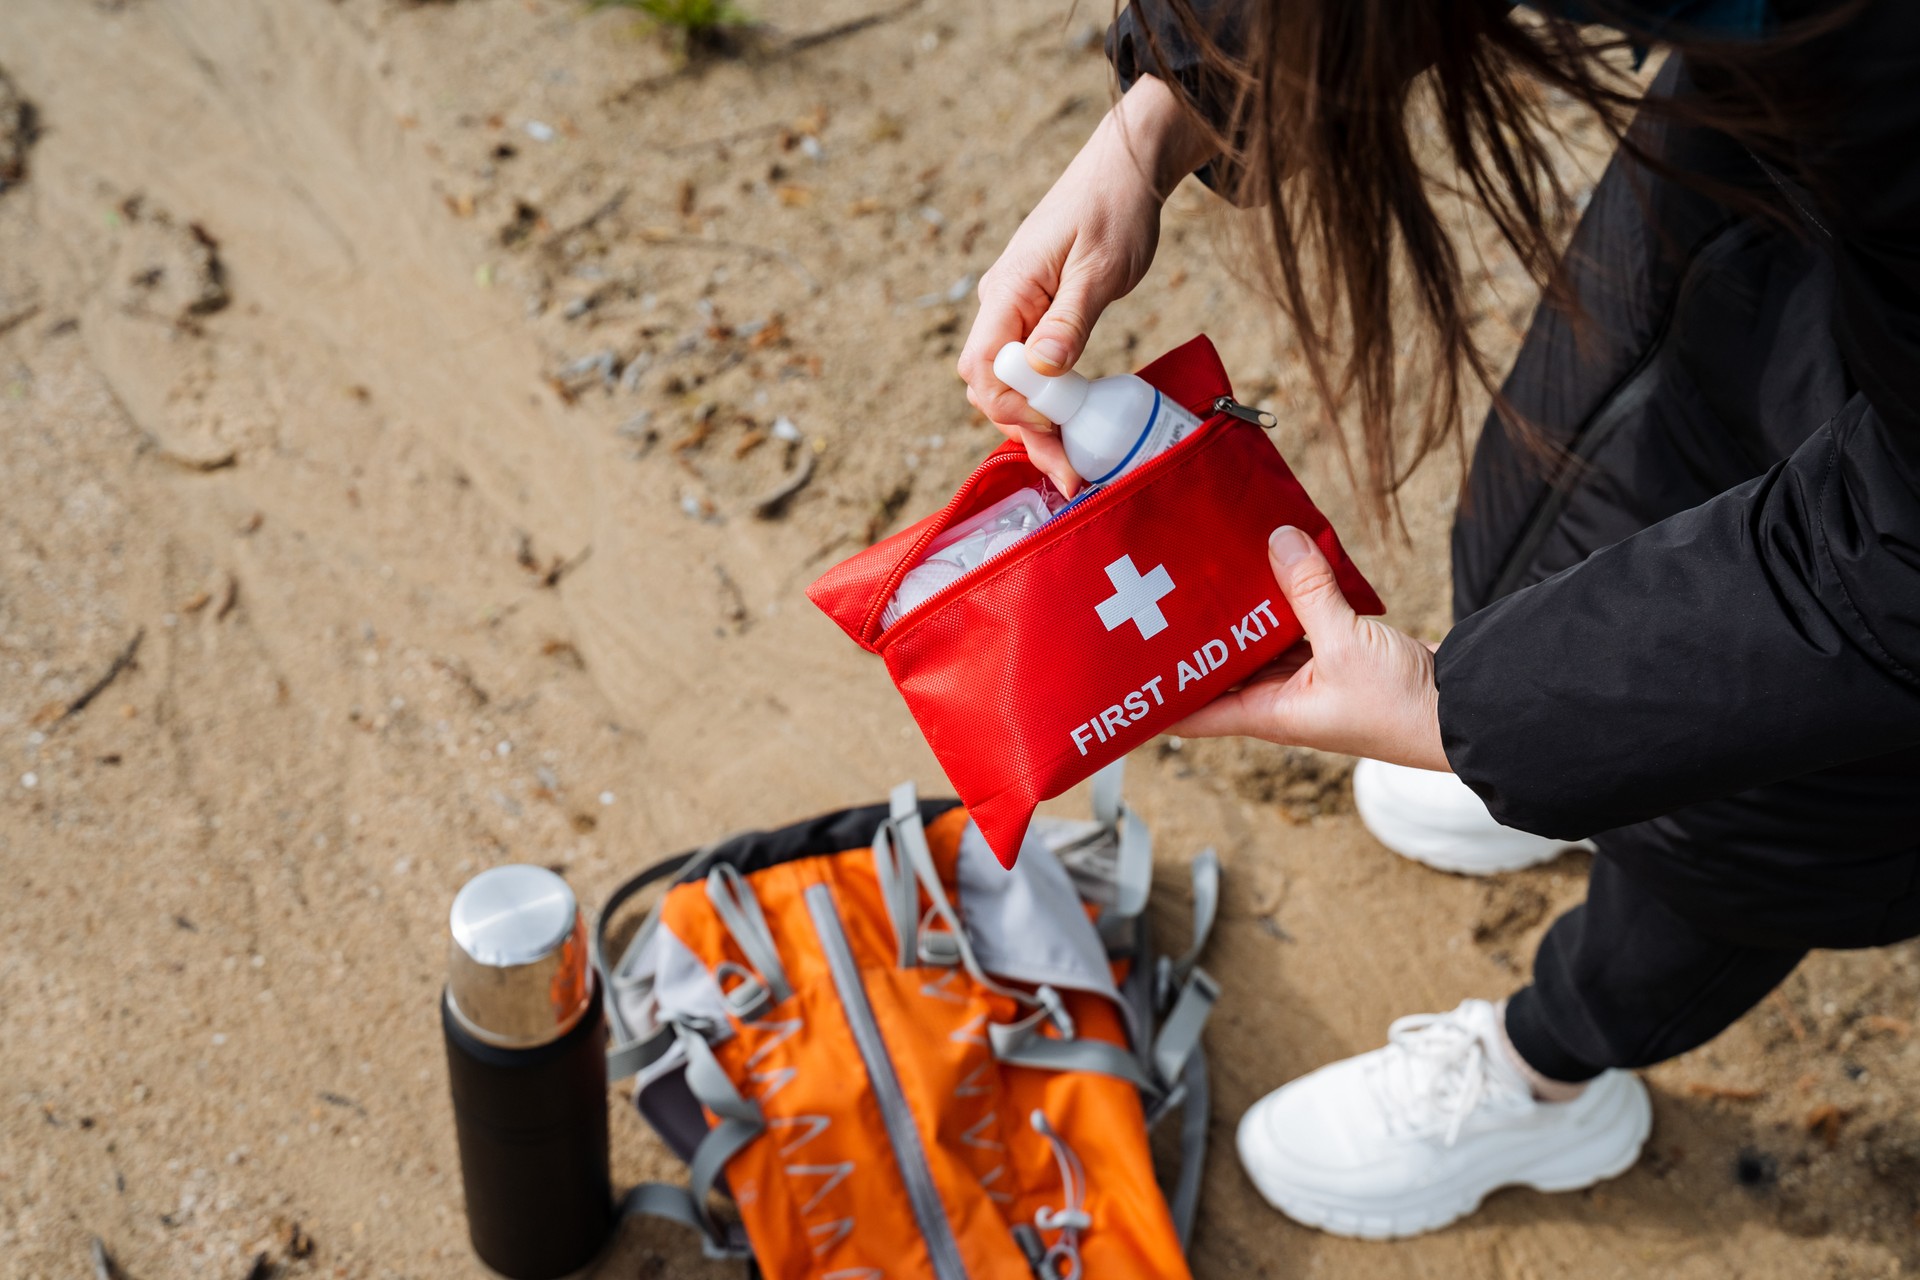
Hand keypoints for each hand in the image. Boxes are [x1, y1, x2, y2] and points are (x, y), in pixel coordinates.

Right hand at [957, 76, 1212, 494]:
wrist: (1126, 170)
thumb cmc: (1114, 208)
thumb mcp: (1100, 268)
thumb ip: (1070, 320)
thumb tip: (1042, 369)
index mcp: (1008, 291)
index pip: (985, 368)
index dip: (1015, 408)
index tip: (1057, 428)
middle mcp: (1001, 304)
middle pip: (990, 385)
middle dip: (1024, 431)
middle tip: (1068, 472)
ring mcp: (1015, 309)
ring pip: (1007, 382)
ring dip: (1033, 424)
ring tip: (1070, 464)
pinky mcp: (1035, 313)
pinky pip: (1027, 368)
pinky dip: (1045, 401)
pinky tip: (1068, 424)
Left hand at [1170, 526, 1451, 771]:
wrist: (1467, 713)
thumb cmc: (1403, 708)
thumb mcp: (1347, 644)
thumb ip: (1309, 591)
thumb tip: (1277, 541)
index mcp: (1265, 714)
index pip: (1190, 711)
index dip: (1152, 696)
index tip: (1117, 672)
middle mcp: (1278, 699)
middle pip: (1219, 665)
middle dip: (1193, 634)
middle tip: (1159, 591)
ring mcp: (1308, 678)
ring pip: (1257, 639)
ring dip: (1239, 609)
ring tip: (1205, 566)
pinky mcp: (1337, 655)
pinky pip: (1298, 623)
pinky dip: (1286, 598)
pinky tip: (1273, 562)